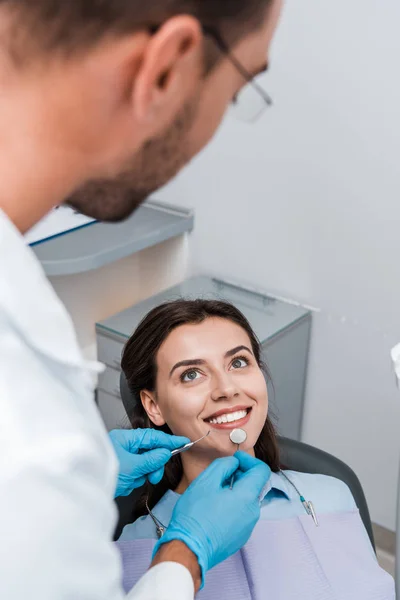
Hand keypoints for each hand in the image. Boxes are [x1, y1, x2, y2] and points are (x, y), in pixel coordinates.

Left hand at [109, 429, 189, 497]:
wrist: (85, 490)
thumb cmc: (102, 473)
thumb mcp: (132, 466)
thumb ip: (151, 459)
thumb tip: (165, 453)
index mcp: (126, 438)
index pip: (153, 437)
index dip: (169, 440)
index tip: (184, 442)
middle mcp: (125, 446)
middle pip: (150, 452)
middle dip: (153, 465)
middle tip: (152, 476)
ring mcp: (123, 459)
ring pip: (144, 465)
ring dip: (141, 475)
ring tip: (132, 481)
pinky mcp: (121, 471)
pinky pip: (136, 474)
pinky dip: (133, 480)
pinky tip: (124, 484)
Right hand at [153, 451, 270, 586]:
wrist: (189, 550)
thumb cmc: (195, 515)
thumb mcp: (206, 481)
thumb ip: (224, 466)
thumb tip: (234, 464)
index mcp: (247, 497)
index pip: (262, 471)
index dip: (249, 460)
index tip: (236, 459)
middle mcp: (253, 513)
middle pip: (254, 486)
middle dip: (240, 476)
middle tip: (222, 475)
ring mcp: (248, 527)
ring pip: (247, 501)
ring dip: (236, 492)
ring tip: (215, 493)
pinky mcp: (240, 537)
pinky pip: (242, 515)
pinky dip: (233, 507)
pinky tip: (215, 509)